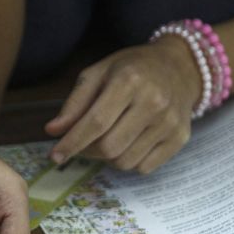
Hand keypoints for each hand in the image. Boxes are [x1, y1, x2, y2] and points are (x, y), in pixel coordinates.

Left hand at [46, 37, 202, 173]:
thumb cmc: (133, 69)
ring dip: (108, 158)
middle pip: (109, 147)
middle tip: (85, 142)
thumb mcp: (99, 73)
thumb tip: (52, 131)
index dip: (72, 143)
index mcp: (130, 80)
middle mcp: (154, 102)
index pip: (96, 122)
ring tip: (109, 139)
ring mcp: (170, 122)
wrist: (180, 67)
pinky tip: (130, 142)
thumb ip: (75, 103)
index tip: (55, 156)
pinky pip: (144, 167)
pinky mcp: (180, 138)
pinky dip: (130, 161)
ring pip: (125, 161)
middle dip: (89, 151)